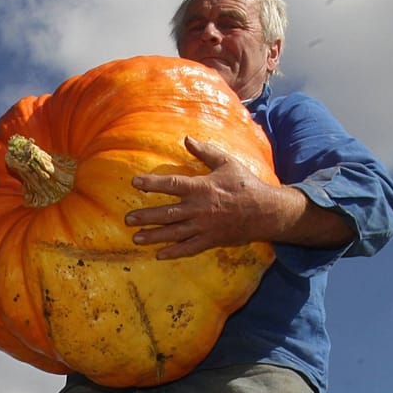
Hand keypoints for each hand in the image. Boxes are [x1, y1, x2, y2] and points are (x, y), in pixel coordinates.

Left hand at [126, 136, 297, 259]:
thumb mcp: (227, 163)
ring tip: (136, 238)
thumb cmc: (245, 185)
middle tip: (127, 219)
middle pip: (166, 213)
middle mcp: (198, 208)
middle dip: (145, 216)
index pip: (170, 184)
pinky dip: (174, 252)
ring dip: (153, 236)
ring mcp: (203, 227)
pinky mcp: (210, 240)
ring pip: (173, 233)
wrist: (265, 211)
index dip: (151, 183)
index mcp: (201, 187)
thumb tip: (187, 138)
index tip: (135, 182)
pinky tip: (159, 254)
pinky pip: (189, 248)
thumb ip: (205, 151)